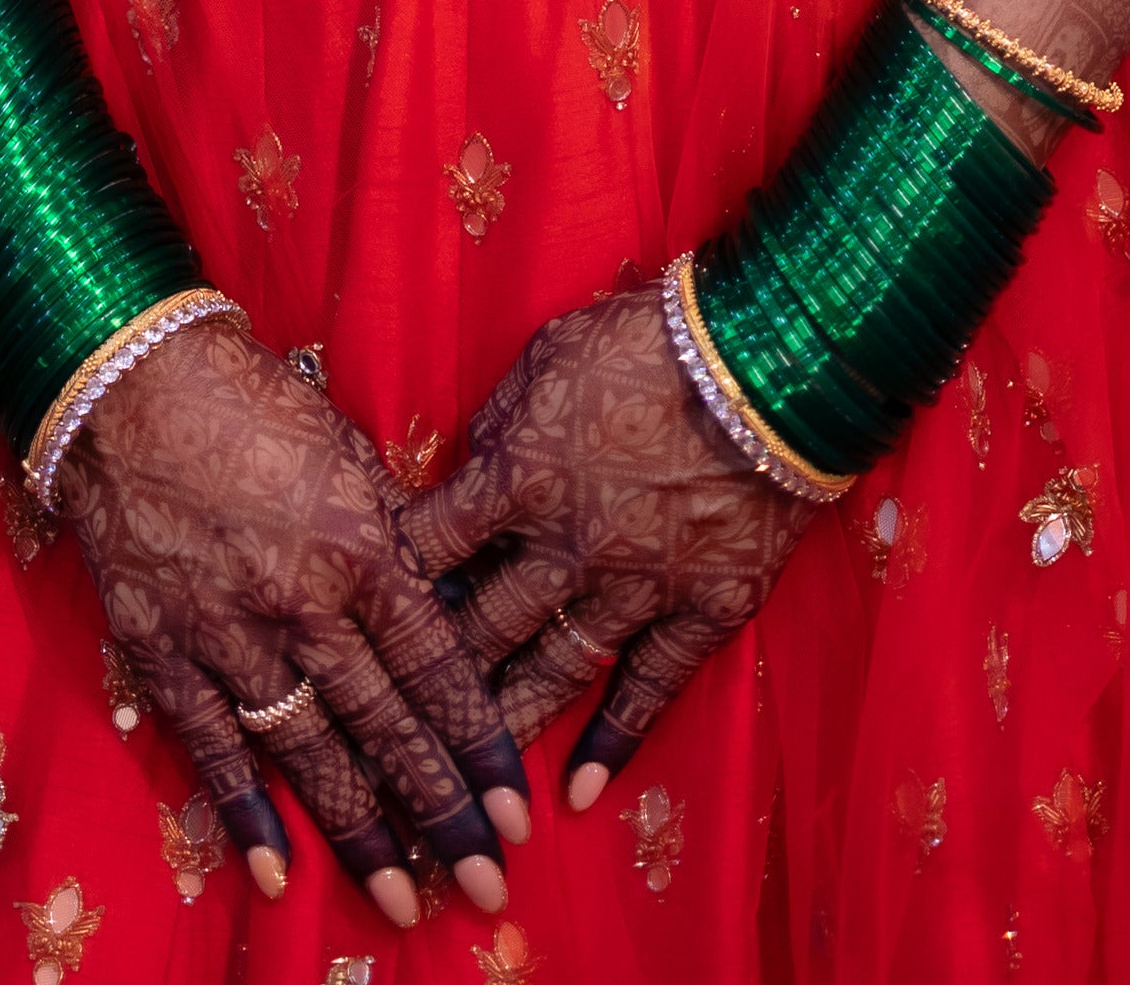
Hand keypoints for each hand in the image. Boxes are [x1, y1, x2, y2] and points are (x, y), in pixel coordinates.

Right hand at [57, 317, 534, 930]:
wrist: (129, 378)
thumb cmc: (253, 402)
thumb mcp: (351, 453)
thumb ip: (395, 539)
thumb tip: (444, 611)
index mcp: (359, 545)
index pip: (437, 668)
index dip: (480, 746)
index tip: (517, 811)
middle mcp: (300, 602)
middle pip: (384, 727)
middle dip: (441, 813)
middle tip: (486, 885)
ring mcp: (225, 631)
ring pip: (306, 752)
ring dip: (359, 833)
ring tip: (402, 899)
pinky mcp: (160, 646)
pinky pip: (210, 745)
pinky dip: (244, 812)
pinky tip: (279, 872)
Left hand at [400, 283, 813, 807]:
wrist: (771, 363)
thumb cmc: (649, 339)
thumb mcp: (548, 358)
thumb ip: (503, 424)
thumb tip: (475, 468)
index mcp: (515, 476)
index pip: (427, 544)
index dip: (389, 580)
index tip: (358, 616)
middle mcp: (564, 546)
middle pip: (477, 626)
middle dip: (430, 681)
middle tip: (391, 731)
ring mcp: (635, 586)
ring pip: (552, 672)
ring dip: (505, 728)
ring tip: (467, 784)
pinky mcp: (702, 610)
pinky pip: (648, 689)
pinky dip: (615, 742)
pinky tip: (582, 791)